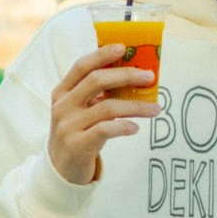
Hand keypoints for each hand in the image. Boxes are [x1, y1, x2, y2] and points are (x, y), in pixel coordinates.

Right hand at [48, 45, 160, 186]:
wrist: (60, 169)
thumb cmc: (78, 133)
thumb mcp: (80, 110)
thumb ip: (98, 94)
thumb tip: (133, 76)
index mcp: (63, 92)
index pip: (82, 66)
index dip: (102, 54)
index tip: (123, 48)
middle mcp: (63, 106)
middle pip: (96, 81)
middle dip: (126, 75)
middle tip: (149, 77)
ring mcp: (68, 126)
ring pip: (107, 107)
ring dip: (136, 106)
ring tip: (155, 108)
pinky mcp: (78, 145)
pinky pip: (105, 130)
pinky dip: (124, 126)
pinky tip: (135, 127)